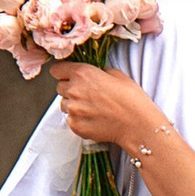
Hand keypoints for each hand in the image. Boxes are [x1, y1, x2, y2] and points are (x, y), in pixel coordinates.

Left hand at [49, 60, 164, 151]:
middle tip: (86, 93)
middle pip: (59, 87)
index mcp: (83, 73)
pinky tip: (93, 118)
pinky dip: (78, 119)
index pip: (57, 70)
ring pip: (64, 104)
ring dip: (73, 104)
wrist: (137, 124)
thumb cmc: (131, 99)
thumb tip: (92, 72)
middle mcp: (73, 90)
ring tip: (91, 107)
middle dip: (70, 88)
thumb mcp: (117, 75)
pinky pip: (70, 119)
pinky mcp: (75, 126)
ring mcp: (73, 110)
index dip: (63, 72)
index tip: (69, 75)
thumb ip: (98, 71)